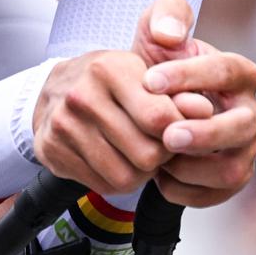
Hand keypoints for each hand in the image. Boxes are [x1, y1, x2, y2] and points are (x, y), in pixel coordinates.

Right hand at [32, 49, 182, 193]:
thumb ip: (180, 90)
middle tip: (158, 144)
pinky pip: (103, 186)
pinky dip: (118, 180)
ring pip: (126, 177)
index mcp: (109, 69)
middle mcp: (81, 96)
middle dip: (161, 156)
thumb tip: (204, 111)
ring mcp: (62, 126)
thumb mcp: (146, 72)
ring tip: (139, 154)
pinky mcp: (51, 151)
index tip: (177, 128)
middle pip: (146, 154)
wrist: (56, 87)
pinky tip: (117, 160)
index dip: (178, 131)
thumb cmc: (110, 80)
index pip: (160, 119)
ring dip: (141, 173)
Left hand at [130, 0, 255, 207]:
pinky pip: (216, 194)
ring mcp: (246, 149)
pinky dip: (186, 190)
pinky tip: (160, 178)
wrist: (148, 111)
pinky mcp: (233, 180)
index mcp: (240, 74)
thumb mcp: (156, 34)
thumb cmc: (158, 68)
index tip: (149, 80)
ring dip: (192, 167)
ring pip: (232, 167)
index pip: (227, 71)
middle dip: (204, 132)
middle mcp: (251, 113)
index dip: (191, 75)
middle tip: (167, 135)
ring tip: (158, 157)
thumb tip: (169, 33)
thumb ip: (165, 17)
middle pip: (241, 126)